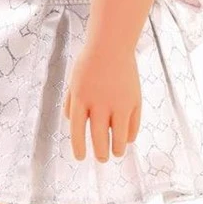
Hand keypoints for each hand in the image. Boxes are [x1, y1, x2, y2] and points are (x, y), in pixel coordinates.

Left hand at [63, 43, 140, 161]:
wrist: (111, 45)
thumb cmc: (89, 62)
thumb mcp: (73, 81)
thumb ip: (70, 101)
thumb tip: (69, 121)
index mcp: (80, 99)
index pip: (77, 131)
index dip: (79, 147)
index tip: (81, 157)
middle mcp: (98, 104)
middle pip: (98, 137)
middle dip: (100, 152)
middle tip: (102, 158)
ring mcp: (118, 103)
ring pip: (118, 136)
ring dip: (116, 148)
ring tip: (116, 153)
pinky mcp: (134, 101)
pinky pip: (132, 125)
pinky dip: (129, 135)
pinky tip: (126, 139)